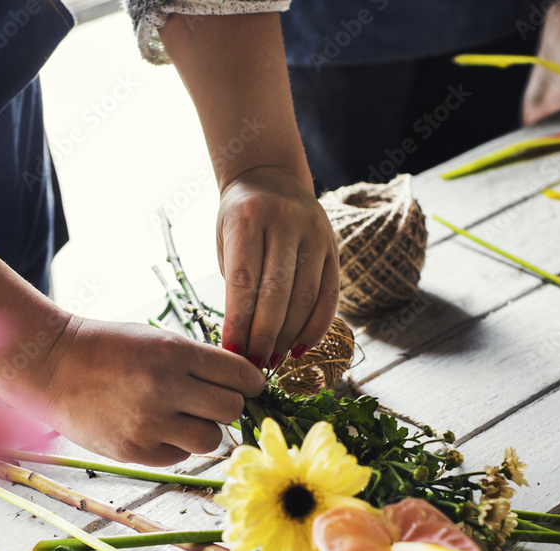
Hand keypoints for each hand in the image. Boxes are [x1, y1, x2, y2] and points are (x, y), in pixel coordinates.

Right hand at [37, 316, 264, 465]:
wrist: (53, 366)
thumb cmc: (109, 348)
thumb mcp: (157, 339)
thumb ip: (198, 361)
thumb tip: (245, 385)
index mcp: (174, 352)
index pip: (241, 375)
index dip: (250, 382)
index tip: (247, 385)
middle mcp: (165, 388)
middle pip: (231, 409)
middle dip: (226, 404)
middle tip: (208, 399)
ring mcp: (149, 423)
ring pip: (211, 438)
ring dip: (204, 428)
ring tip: (181, 416)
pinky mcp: (135, 451)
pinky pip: (180, 456)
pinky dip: (176, 444)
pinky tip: (155, 427)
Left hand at [216, 165, 338, 367]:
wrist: (269, 176)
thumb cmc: (240, 218)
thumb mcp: (226, 239)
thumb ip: (235, 281)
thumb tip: (241, 340)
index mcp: (249, 218)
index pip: (243, 280)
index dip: (238, 322)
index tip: (230, 354)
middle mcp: (286, 222)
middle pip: (276, 293)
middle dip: (264, 336)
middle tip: (253, 366)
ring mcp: (315, 233)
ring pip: (304, 298)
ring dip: (288, 337)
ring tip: (273, 360)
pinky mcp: (333, 247)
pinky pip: (329, 295)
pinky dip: (316, 326)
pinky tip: (300, 347)